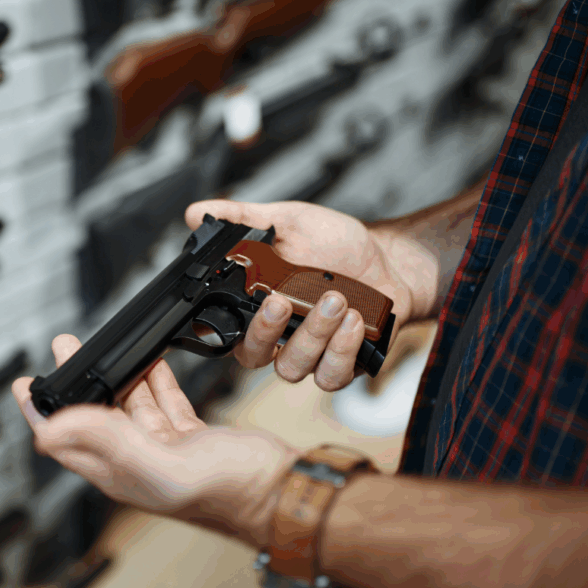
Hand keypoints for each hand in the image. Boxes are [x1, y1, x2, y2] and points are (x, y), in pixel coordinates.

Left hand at [12, 334, 298, 549]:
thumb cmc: (232, 493)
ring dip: (112, 375)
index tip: (26, 385)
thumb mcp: (162, 464)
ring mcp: (164, 449)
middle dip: (74, 382)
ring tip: (94, 348)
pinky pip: (162, 402)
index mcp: (120, 473)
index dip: (42, 414)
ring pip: (127, 404)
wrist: (284, 491)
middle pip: (92, 416)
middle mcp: (136, 462)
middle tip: (62, 350)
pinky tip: (150, 362)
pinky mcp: (190, 436)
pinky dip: (153, 379)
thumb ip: (108, 443)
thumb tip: (53, 429)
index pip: (65, 442)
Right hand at [185, 199, 416, 390]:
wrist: (389, 260)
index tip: (243, 295)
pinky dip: (341, 351)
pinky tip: (354, 322)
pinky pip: (331, 375)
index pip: (226, 328)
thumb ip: (243, 219)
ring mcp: (309, 354)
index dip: (225, 324)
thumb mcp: (288, 221)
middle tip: (282, 301)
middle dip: (266, 331)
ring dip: (312, 335)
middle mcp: (279, 336)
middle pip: (253, 356)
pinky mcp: (341, 365)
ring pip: (292, 367)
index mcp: (256, 306)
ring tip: (334, 299)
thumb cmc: (336, 244)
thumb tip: (198, 212)